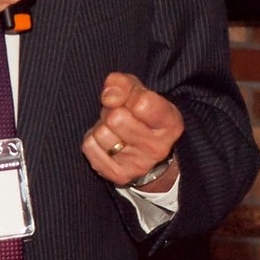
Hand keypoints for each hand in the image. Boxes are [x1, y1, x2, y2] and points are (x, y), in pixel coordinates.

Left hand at [82, 72, 183, 189]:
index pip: (142, 103)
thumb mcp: (139, 91)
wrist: (146, 153)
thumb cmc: (142, 114)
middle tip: (119, 114)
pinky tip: (107, 142)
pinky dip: (93, 140)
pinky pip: (89, 147)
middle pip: (116, 118)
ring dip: (102, 126)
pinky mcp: (118, 175)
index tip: (130, 97)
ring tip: (114, 129)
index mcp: (170, 123)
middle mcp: (158, 148)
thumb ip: (124, 84)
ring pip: (101, 133)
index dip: (128, 94)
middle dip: (111, 110)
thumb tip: (109, 96)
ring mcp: (138, 165)